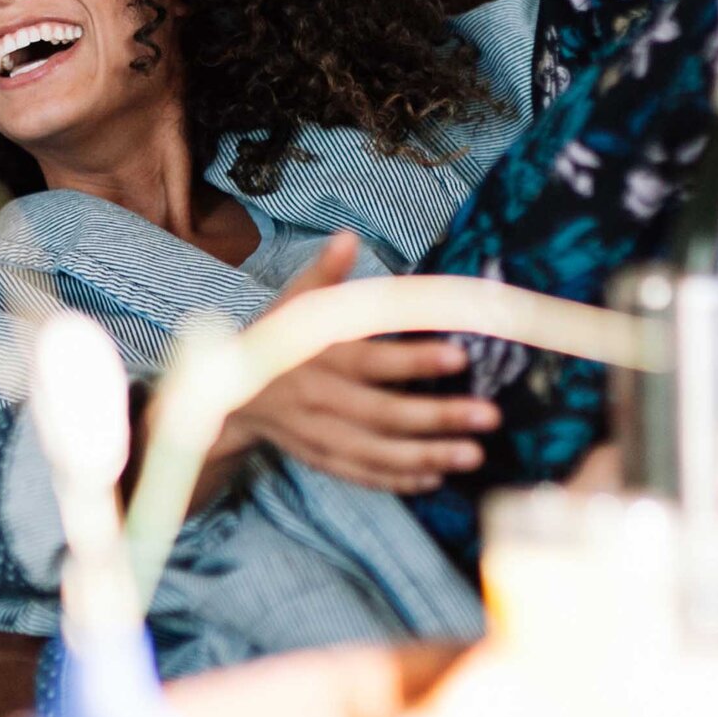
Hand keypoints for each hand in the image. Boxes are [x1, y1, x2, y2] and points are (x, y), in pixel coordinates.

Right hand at [207, 231, 500, 493]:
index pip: (371, 359)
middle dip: (438, 416)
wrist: (229, 396)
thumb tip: (348, 236)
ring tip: (475, 454)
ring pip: (377, 452)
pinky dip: (397, 480)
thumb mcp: (293, 305)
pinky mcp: (320, 459)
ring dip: (428, 456)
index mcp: (317, 356)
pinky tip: (435, 479)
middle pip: (383, 413)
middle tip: (489, 415)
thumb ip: (324, 274)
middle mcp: (318, 398)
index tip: (462, 356)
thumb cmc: (275, 341)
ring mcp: (318, 435)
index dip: (415, 360)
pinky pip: (361, 475)